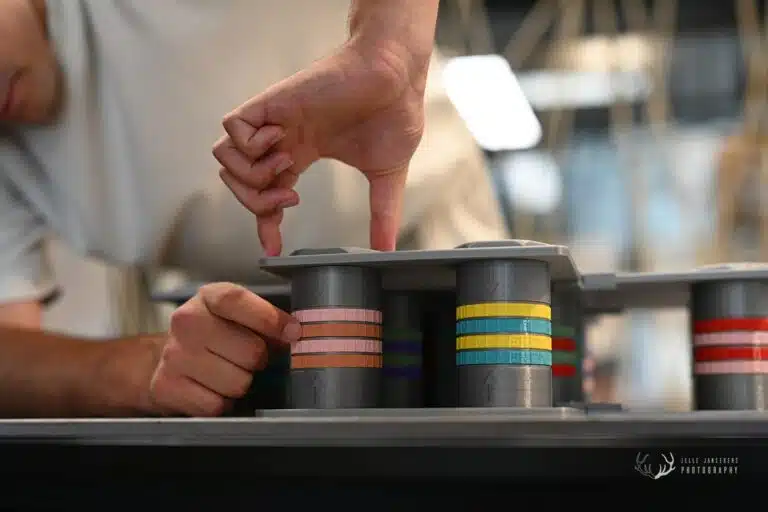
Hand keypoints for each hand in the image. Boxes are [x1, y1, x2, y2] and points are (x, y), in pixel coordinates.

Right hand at [148, 282, 300, 416]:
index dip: (272, 320)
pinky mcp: (167, 387)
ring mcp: (174, 355)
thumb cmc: (214, 335)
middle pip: (251, 352)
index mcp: (208, 297)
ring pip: (238, 383)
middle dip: (258, 360)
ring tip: (228, 372)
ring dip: (241, 383)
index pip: (239, 302)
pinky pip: (217, 405)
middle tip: (248, 358)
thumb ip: (266, 319)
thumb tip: (296, 334)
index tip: (293, 333)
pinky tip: (213, 388)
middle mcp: (187, 322)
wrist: (165, 358)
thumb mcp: (237, 315)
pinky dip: (222, 402)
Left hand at [212, 41, 429, 255]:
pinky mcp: (272, 102)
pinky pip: (232, 128)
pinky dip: (249, 145)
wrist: (397, 75)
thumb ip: (384, 214)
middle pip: (239, 182)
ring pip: (226, 158)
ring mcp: (274, 121)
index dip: (266, 225)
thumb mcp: (387, 176)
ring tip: (287, 166)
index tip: (272, 248)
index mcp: (302, 154)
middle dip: (258, 203)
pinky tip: (281, 141)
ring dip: (252, 175)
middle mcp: (282, 140)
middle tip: (291, 197)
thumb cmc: (394, 113)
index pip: (267, 197)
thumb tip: (387, 248)